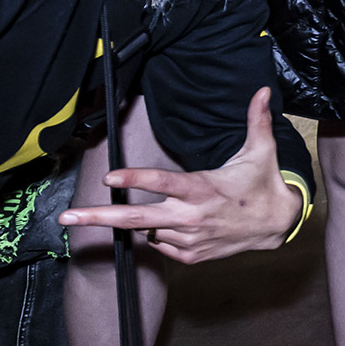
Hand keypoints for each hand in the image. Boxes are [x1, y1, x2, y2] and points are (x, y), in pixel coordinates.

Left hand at [58, 89, 302, 261]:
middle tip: (66, 218)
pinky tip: (174, 224)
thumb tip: (261, 90)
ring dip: (142, 221)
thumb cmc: (262, 184)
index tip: (108, 177)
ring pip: (148, 231)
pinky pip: (161, 246)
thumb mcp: (260, 150)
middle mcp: (191, 217)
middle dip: (98, 218)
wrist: (278, 226)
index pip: (162, 182)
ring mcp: (190, 240)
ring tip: (159, 210)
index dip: (134, 178)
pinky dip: (160, 234)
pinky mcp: (191, 256)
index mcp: (202, 189)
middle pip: (137, 219)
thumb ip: (256, 119)